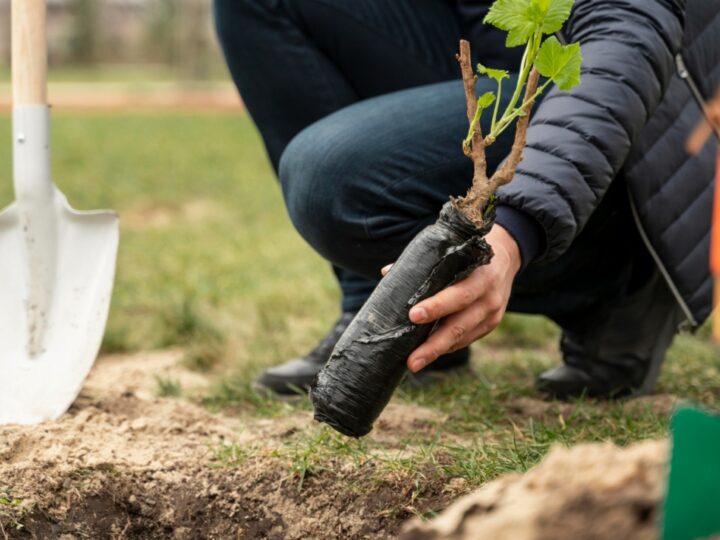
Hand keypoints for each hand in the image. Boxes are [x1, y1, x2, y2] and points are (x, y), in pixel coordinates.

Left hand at [382, 225, 520, 372]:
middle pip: (459, 325)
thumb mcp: (452, 251)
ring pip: (462, 337)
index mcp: (480, 275)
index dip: (436, 307)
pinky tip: (429, 352)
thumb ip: (424, 263)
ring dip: (436, 351)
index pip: (458, 294)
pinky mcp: (491, 324)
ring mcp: (493, 313)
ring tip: (413, 363)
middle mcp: (489, 297)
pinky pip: (466, 339)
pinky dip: (447, 346)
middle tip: (411, 360)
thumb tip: (387, 273)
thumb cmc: (468, 252)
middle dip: (433, 344)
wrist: (507, 255)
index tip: (413, 316)